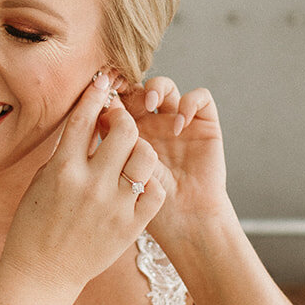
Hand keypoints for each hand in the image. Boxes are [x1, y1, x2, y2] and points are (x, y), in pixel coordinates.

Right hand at [2, 73, 165, 296]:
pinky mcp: (130, 226)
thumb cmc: (35, 225)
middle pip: (124, 130)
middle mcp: (90, 184)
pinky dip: (148, 184)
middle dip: (124, 120)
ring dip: (140, 150)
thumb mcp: (42, 182)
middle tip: (120, 125)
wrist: (42, 273)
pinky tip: (136, 186)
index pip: (84, 117)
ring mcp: (113, 206)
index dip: (96, 93)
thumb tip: (88, 123)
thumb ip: (67, 153)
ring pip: (145, 156)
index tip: (103, 81)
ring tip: (130, 157)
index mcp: (62, 169)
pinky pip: (153, 191)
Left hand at [116, 75, 229, 239]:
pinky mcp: (205, 125)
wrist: (182, 219)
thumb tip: (100, 107)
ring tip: (150, 103)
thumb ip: (112, 139)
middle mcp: (152, 123)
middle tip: (123, 91)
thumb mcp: (122, 168)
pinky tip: (179, 123)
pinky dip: (190, 102)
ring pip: (166, 87)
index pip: (118, 99)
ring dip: (157, 87)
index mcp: (127, 131)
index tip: (101, 90)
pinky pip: (201, 98)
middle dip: (131, 85)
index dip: (110, 90)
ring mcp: (178, 122)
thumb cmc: (148, 200)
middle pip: (139, 87)